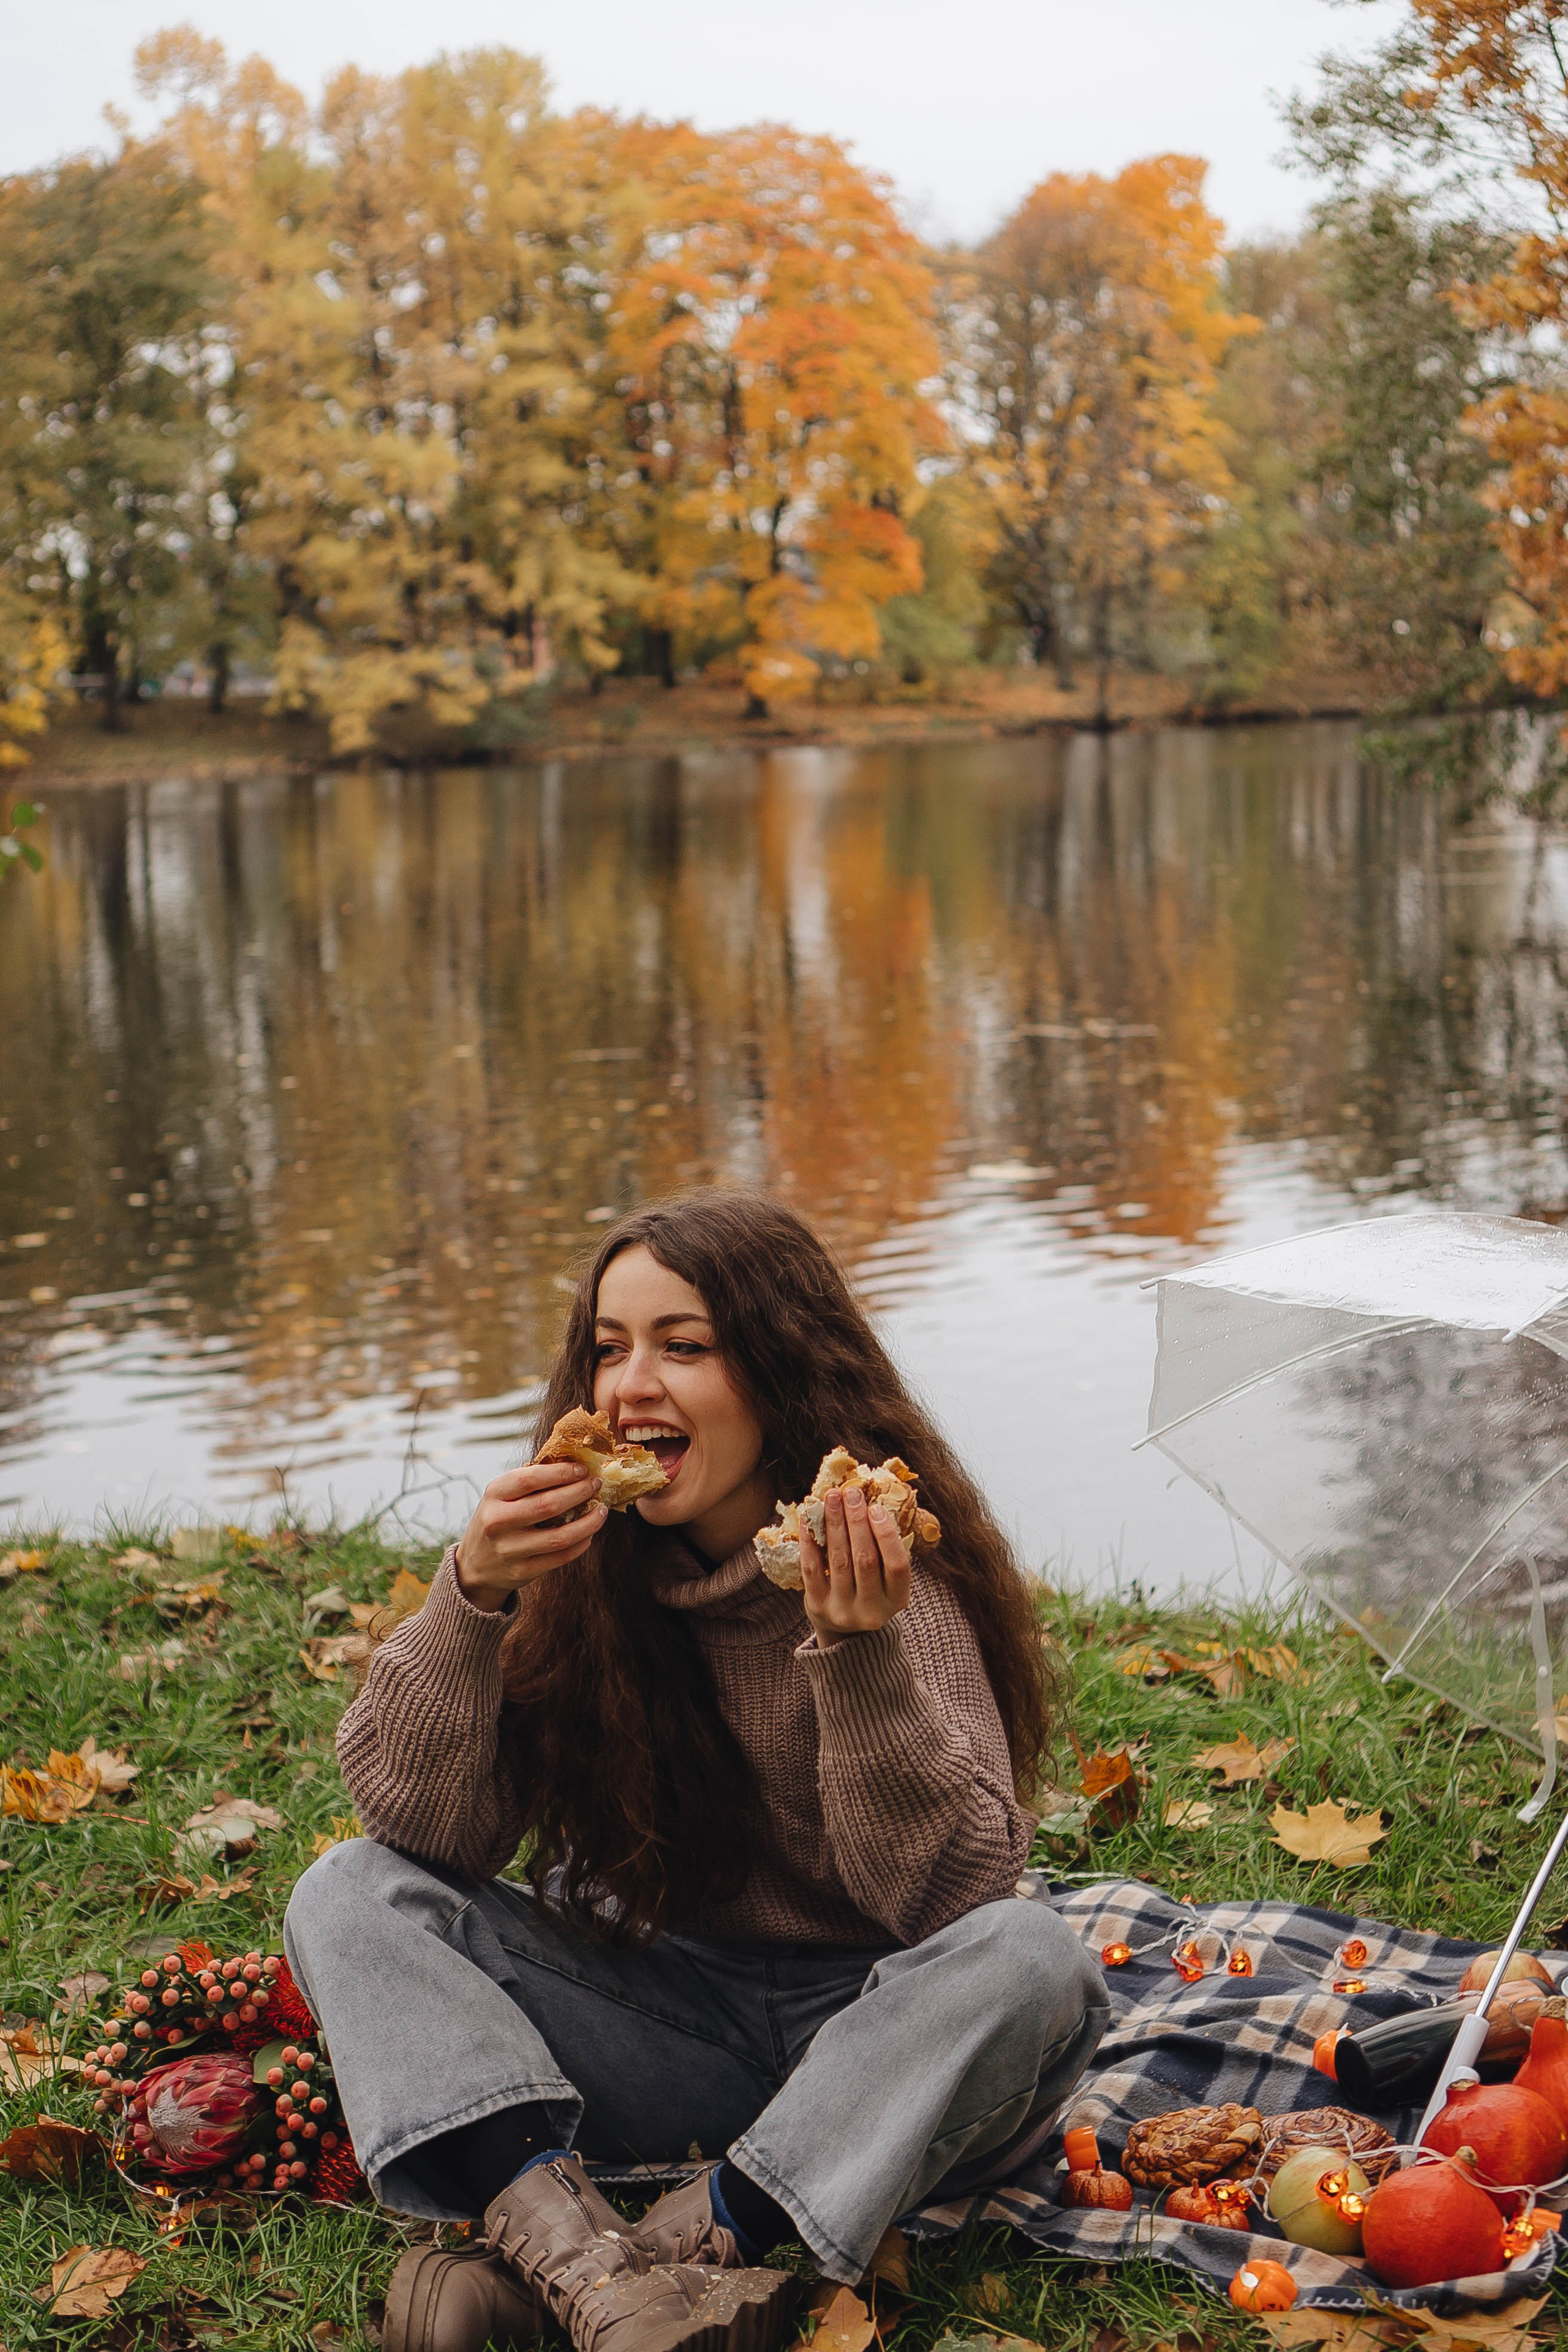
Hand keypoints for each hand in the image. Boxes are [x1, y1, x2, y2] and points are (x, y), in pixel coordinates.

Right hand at [454, 1463, 606, 1611]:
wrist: (474, 1566)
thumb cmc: (497, 1520)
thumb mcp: (501, 1496)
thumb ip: (530, 1482)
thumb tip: (574, 1466)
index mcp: (493, 1495)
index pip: (530, 1478)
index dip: (561, 1472)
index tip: (582, 1470)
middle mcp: (498, 1522)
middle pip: (548, 1505)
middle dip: (579, 1492)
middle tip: (596, 1485)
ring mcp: (509, 1550)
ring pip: (560, 1537)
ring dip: (588, 1522)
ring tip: (601, 1511)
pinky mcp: (522, 1571)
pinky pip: (561, 1557)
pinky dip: (581, 1544)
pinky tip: (589, 1534)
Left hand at [800, 1483, 910, 1647]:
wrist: (845, 1631)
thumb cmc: (870, 1591)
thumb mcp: (887, 1579)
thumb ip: (885, 1550)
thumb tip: (870, 1502)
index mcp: (897, 1600)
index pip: (897, 1566)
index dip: (886, 1535)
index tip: (875, 1507)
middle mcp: (872, 1610)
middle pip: (865, 1559)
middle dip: (857, 1521)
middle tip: (851, 1493)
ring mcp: (843, 1611)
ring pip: (839, 1560)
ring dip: (835, 1524)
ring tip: (832, 1498)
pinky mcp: (818, 1606)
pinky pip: (812, 1568)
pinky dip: (809, 1540)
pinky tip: (808, 1518)